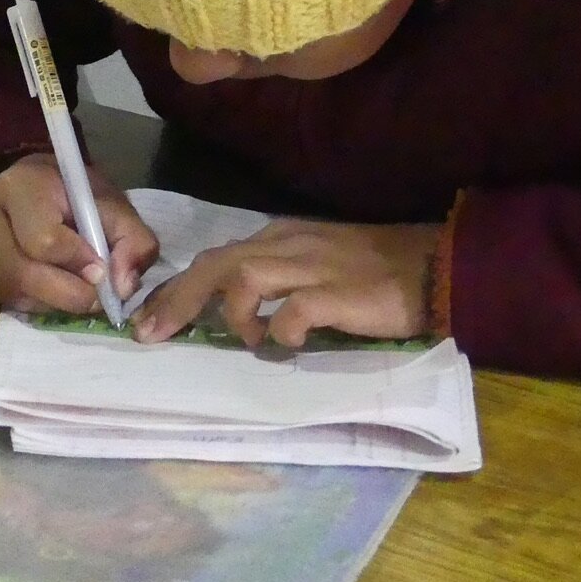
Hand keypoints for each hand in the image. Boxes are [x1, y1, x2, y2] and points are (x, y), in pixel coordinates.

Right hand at [0, 152, 158, 315]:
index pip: (43, 241)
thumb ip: (133, 242)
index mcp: (19, 185)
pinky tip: (50, 286)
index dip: (78, 262)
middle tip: (95, 295)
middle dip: (68, 292)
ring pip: (15, 292)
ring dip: (53, 301)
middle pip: (23, 273)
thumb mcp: (115, 207)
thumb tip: (122, 287)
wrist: (37, 190)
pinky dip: (36, 304)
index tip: (100, 268)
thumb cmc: (76, 196)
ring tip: (74, 285)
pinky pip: (5, 300)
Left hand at [133, 217, 440, 346]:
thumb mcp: (313, 264)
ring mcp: (312, 266)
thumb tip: (233, 308)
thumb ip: (276, 278)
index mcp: (279, 238)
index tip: (147, 317)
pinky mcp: (339, 293)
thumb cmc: (373, 272)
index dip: (176, 288)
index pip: (214, 257)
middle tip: (151, 334)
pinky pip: (295, 309)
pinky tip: (287, 344)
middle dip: (177, 300)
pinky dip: (280, 329)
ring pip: (243, 276)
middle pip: (215, 263)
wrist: (433, 266)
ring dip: (231, 314)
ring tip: (246, 340)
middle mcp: (287, 245)